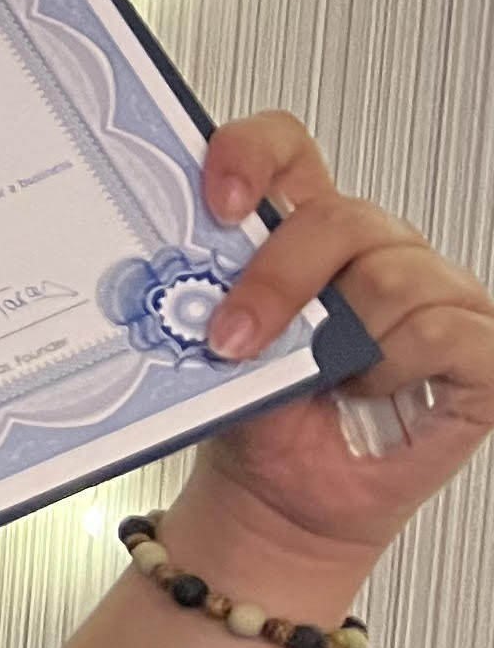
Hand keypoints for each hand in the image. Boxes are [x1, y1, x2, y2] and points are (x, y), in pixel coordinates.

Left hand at [178, 110, 492, 579]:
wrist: (280, 498)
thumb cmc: (256, 418)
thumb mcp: (212, 348)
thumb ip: (211, 295)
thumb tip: (183, 271)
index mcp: (303, 233)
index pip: (288, 149)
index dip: (252, 154)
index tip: (217, 199)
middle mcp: (375, 252)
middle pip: (343, 216)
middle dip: (277, 280)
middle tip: (231, 339)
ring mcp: (433, 295)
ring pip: (393, 275)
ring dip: (337, 340)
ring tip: (315, 381)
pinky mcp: (477, 349)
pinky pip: (441, 329)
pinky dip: (392, 366)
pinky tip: (367, 389)